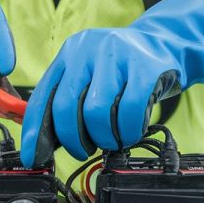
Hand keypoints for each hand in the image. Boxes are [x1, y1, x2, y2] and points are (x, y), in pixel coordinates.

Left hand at [20, 0, 203, 167]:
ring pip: (97, 113)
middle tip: (85, 150)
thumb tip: (45, 143)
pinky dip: (129, 131)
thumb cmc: (125, 70)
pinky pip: (130, 112)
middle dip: (74, 140)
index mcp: (70, 53)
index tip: (34, 157)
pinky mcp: (145, 67)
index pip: (43, 97)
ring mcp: (117, 54)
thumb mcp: (93, 75)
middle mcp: (88, 49)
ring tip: (114, 138)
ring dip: (105, 138)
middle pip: (66, 107)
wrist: (169, 44)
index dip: (35, 132)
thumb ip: (70, 100)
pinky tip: (132, 130)